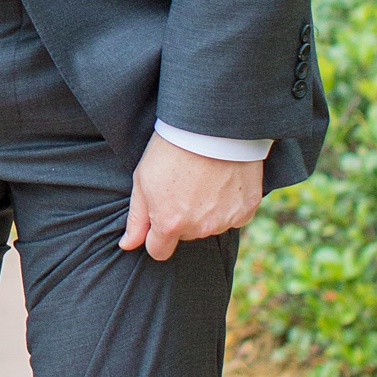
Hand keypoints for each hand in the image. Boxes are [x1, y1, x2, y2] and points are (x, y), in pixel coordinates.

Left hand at [121, 133, 262, 261]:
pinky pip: (234, 216)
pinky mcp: (248, 209)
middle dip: (181, 219)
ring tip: (203, 180)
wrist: (211, 125)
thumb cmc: (171, 149)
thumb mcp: (143, 180)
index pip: (159, 251)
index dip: (156, 236)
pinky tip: (223, 181)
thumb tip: (128, 245)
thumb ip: (137, 218)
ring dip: (206, 211)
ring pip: (210, 226)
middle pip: (186, 236)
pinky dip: (229, 204)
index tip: (159, 217)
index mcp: (170, 224)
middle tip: (182, 186)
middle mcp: (199, 228)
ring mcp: (226, 219)